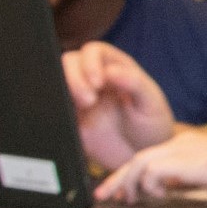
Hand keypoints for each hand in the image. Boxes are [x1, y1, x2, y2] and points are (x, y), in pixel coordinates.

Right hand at [62, 41, 181, 167]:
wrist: (143, 156)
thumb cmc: (152, 126)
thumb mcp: (152, 104)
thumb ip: (135, 83)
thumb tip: (111, 70)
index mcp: (116, 67)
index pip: (94, 51)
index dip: (91, 62)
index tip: (98, 82)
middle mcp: (94, 78)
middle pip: (70, 62)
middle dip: (74, 76)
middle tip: (89, 100)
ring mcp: (79, 97)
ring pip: (58, 80)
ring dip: (64, 89)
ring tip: (84, 107)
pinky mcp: (69, 118)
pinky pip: (54, 107)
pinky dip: (56, 108)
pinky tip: (70, 117)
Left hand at [98, 130, 206, 201]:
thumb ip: (187, 178)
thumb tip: (170, 190)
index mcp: (186, 145)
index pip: (150, 157)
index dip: (132, 174)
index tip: (124, 189)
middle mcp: (178, 143)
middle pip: (137, 159)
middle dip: (117, 179)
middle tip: (104, 194)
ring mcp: (178, 149)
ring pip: (138, 163)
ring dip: (127, 182)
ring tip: (126, 198)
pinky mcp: (179, 160)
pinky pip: (150, 172)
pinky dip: (148, 185)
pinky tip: (157, 195)